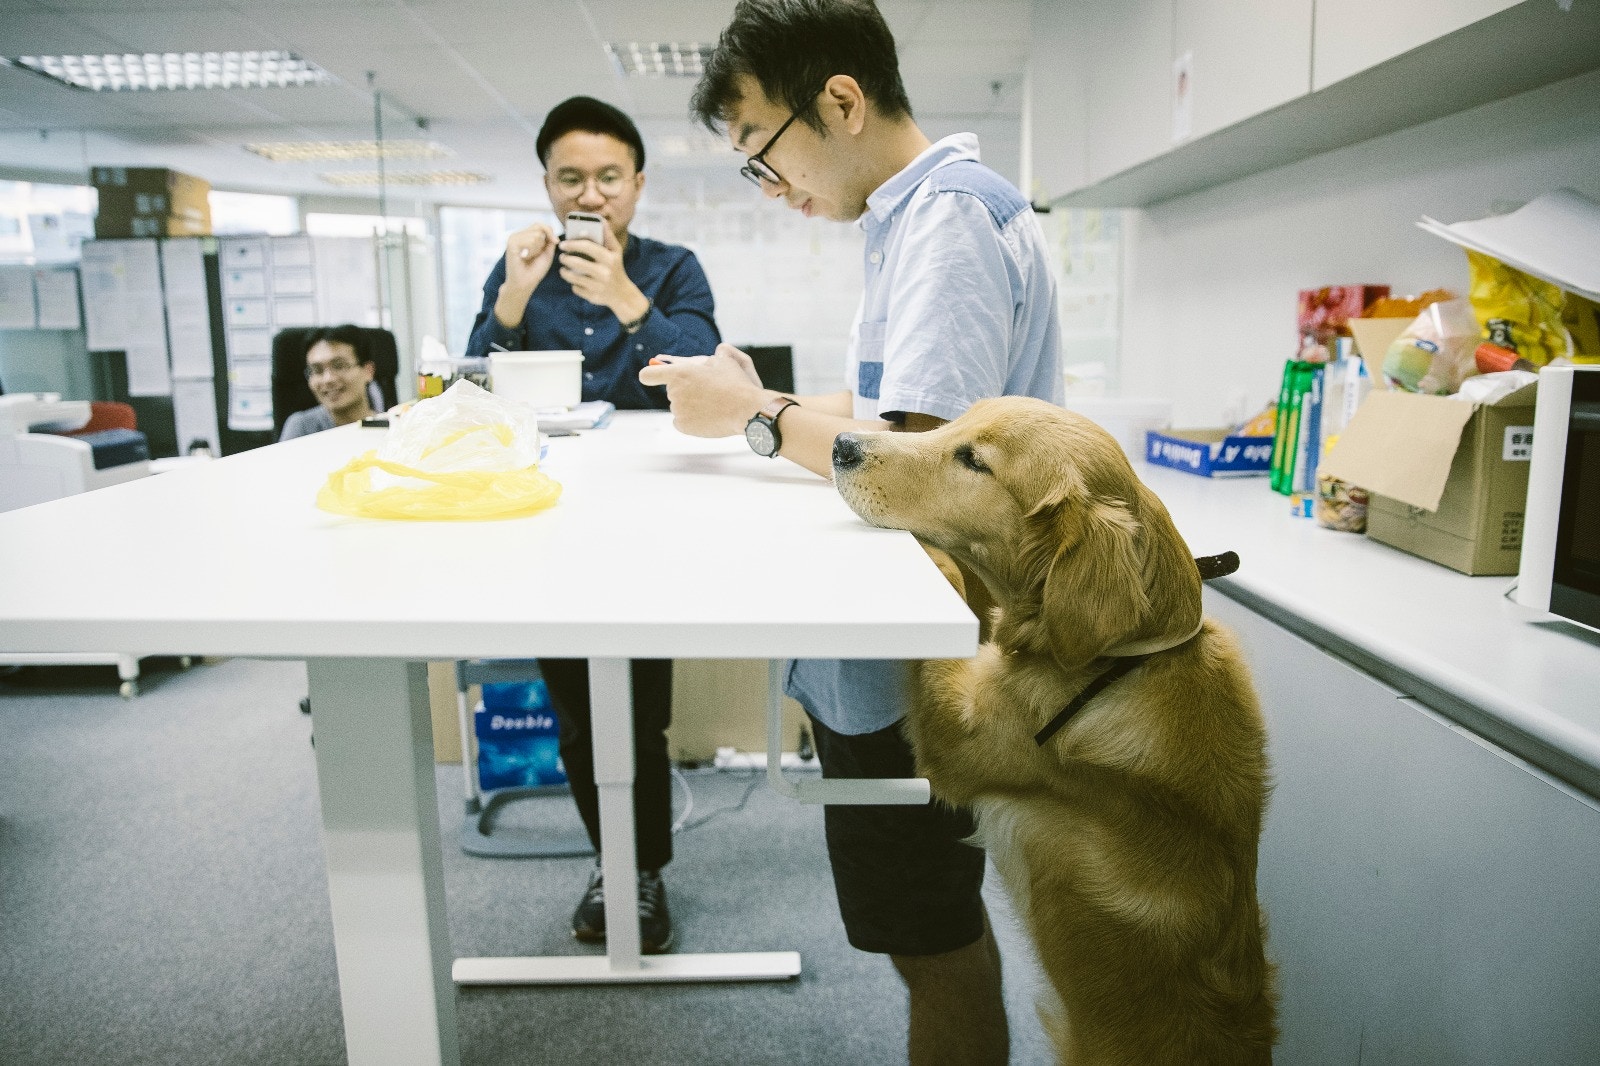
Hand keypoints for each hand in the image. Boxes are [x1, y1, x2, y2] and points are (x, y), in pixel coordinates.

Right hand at [495, 223, 556, 326]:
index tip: (555, 242)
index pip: (540, 225)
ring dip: (537, 249)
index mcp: (524, 236)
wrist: (524, 284)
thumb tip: (551, 230)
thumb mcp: (546, 253)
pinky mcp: (511, 243)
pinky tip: (525, 257)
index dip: (550, 231)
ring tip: (529, 257)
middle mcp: (517, 235)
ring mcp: (513, 238)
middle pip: (539, 227)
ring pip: (536, 235)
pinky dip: (532, 251)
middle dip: (543, 243)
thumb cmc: (534, 271)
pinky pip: (530, 241)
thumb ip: (550, 240)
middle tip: (534, 255)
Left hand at [559, 224, 646, 322]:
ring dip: (565, 272)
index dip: (573, 244)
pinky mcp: (592, 297)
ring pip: (573, 277)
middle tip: (562, 257)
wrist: (622, 294)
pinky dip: (574, 284)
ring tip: (564, 269)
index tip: (563, 244)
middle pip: (577, 263)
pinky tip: (576, 281)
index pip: (587, 247)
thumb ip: (607, 236)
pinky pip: (576, 289)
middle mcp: (604, 273)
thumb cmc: (616, 268)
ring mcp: (598, 286)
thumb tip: (601, 220)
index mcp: (609, 259)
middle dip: (565, 259)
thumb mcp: (616, 252)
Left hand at [639, 344, 772, 436]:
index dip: (650, 375)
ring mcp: (677, 410)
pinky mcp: (682, 426)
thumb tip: (706, 358)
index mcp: (679, 373)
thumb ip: (707, 358)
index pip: (648, 375)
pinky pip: (681, 421)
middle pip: (671, 391)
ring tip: (712, 405)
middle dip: (685, 390)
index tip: (651, 377)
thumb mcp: (723, 361)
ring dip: (690, 405)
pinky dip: (692, 420)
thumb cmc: (735, 383)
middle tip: (706, 392)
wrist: (746, 409)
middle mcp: (674, 392)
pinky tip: (708, 416)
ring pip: (679, 406)